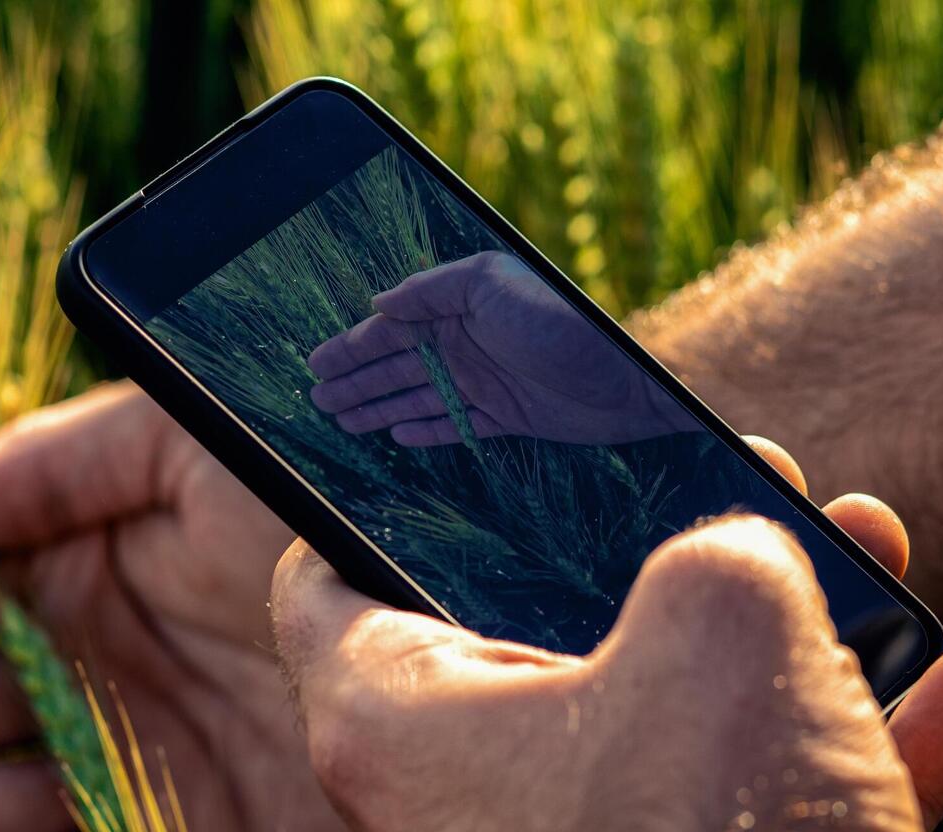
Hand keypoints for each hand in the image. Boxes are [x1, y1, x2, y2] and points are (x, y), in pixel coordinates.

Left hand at [270, 495, 942, 831]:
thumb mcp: (727, 614)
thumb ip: (718, 549)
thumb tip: (743, 562)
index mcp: (390, 732)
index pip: (327, 588)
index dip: (375, 510)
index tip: (441, 480)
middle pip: (529, 663)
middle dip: (654, 582)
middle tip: (745, 516)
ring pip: (651, 754)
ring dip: (771, 671)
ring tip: (876, 585)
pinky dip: (816, 781)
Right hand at [308, 251, 696, 446]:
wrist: (627, 379)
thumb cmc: (562, 324)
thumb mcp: (492, 285)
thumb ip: (433, 289)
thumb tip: (381, 302)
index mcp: (460, 308)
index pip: (393, 330)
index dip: (353, 347)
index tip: (317, 363)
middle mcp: (468, 343)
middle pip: (397, 366)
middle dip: (355, 380)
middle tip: (316, 398)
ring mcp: (485, 382)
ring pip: (416, 397)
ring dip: (378, 406)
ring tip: (341, 419)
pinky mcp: (507, 416)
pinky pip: (453, 424)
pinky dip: (424, 429)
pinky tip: (397, 434)